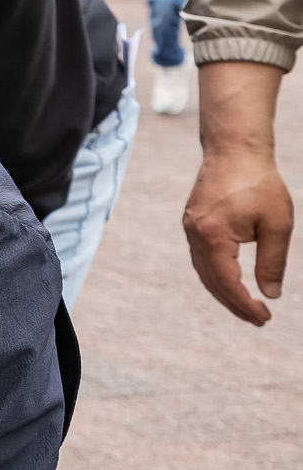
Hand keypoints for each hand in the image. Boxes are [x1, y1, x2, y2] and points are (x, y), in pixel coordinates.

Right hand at [185, 62, 289, 324]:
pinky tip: (232, 280)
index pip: (228, 282)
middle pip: (211, 282)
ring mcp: (190, 228)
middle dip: (234, 304)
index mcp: (213, 236)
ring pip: (204, 271)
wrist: (234, 150)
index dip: (245, 304)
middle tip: (258, 319)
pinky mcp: (193, 222)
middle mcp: (195, 234)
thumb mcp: (277, 225)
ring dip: (224, 291)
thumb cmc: (259, 183)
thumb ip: (273, 262)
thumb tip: (270, 294)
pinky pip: (201, 258)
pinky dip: (216, 275)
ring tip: (247, 305)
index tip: (265, 317)